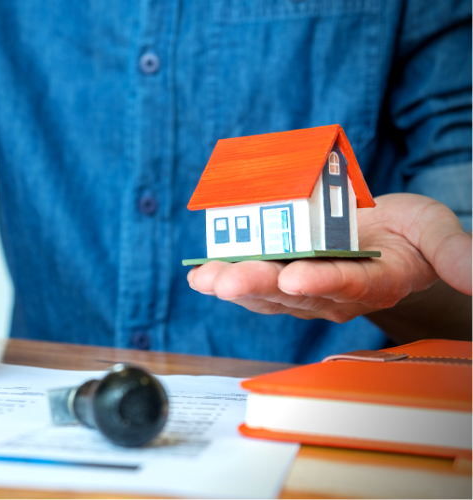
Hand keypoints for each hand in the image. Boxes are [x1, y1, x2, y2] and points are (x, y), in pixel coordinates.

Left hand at [187, 193, 471, 322]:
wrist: (384, 234)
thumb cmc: (410, 232)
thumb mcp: (435, 230)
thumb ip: (456, 254)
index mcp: (376, 282)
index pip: (349, 284)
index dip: (322, 282)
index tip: (296, 278)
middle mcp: (335, 293)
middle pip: (295, 292)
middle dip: (259, 285)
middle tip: (228, 280)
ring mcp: (304, 290)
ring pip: (266, 292)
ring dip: (234, 285)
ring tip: (205, 280)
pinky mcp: (282, 279)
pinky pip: (253, 282)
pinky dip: (226, 278)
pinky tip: (200, 276)